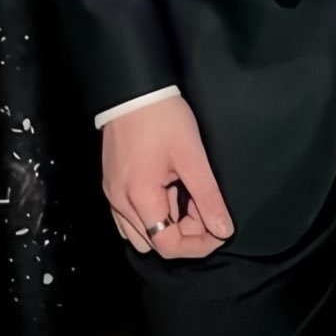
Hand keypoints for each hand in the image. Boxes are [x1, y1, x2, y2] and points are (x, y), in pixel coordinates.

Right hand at [101, 96, 233, 258]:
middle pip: (155, 242)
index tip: (218, 229)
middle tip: (203, 204)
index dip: (198, 245)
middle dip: (185, 233)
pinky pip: (131, 216)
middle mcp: (120, 202)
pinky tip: (169, 192)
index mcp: (139, 197)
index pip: (168, 245)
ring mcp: (113, 194)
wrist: (133, 90)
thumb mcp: (192, 157)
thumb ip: (208, 197)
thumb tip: (223, 230)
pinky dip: (153, 214)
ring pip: (141, 232)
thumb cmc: (163, 118)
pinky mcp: (112, 184)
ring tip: (187, 196)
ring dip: (169, 224)